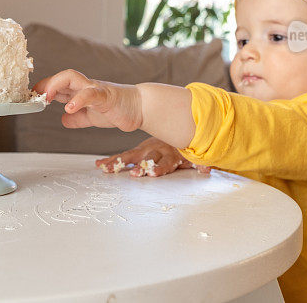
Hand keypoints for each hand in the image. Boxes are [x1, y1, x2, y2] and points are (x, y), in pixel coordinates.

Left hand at [33, 69, 142, 131]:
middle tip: (35, 96)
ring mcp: (96, 89)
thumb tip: (63, 119)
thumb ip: (78, 118)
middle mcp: (86, 86)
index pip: (59, 85)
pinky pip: (91, 94)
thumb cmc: (117, 109)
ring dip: (56, 85)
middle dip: (47, 84)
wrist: (140, 108)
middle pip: (63, 76)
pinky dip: (78, 100)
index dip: (44, 89)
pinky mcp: (106, 96)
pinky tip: (69, 109)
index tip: (31, 97)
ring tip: (46, 98)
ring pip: (73, 78)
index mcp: (81, 91)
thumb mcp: (92, 117)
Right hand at [95, 138, 211, 177]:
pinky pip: (122, 156)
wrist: (173, 132)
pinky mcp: (136, 151)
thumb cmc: (181, 151)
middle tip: (134, 174)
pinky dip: (111, 160)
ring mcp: (144, 150)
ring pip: (131, 156)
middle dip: (140, 166)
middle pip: (146, 159)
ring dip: (119, 163)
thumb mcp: (191, 158)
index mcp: (169, 154)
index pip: (164, 162)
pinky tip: (99, 164)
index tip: (152, 174)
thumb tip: (207, 169)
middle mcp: (155, 150)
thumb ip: (199, 164)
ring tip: (107, 169)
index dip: (159, 168)